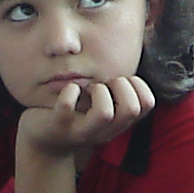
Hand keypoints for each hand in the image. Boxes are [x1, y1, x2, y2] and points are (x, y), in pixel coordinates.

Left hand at [17, 74, 154, 158]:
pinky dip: (69, 90)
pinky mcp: (59, 126)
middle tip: (104, 84)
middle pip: (132, 108)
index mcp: (119, 123)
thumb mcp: (103, 105)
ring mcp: (81, 130)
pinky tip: (69, 89)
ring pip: (105, 112)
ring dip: (98, 90)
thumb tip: (128, 52)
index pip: (148, 104)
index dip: (138, 85)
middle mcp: (105, 130)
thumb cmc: (77, 113)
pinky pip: (67, 105)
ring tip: (88, 88)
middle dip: (121, 85)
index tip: (120, 82)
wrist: (44, 140)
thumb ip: (118, 91)